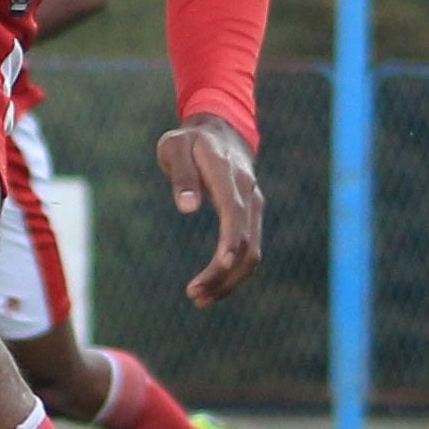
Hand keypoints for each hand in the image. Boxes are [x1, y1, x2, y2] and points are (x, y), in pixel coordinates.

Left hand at [157, 114, 262, 304]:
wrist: (220, 129)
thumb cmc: (190, 141)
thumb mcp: (175, 148)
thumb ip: (182, 176)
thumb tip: (187, 208)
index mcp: (227, 174)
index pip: (234, 210)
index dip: (231, 239)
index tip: (219, 264)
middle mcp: (247, 191)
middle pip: (246, 241)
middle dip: (223, 273)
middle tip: (194, 295)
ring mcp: (253, 204)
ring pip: (252, 252)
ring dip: (229, 280)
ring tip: (199, 298)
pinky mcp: (251, 215)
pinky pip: (249, 249)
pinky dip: (234, 271)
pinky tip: (212, 286)